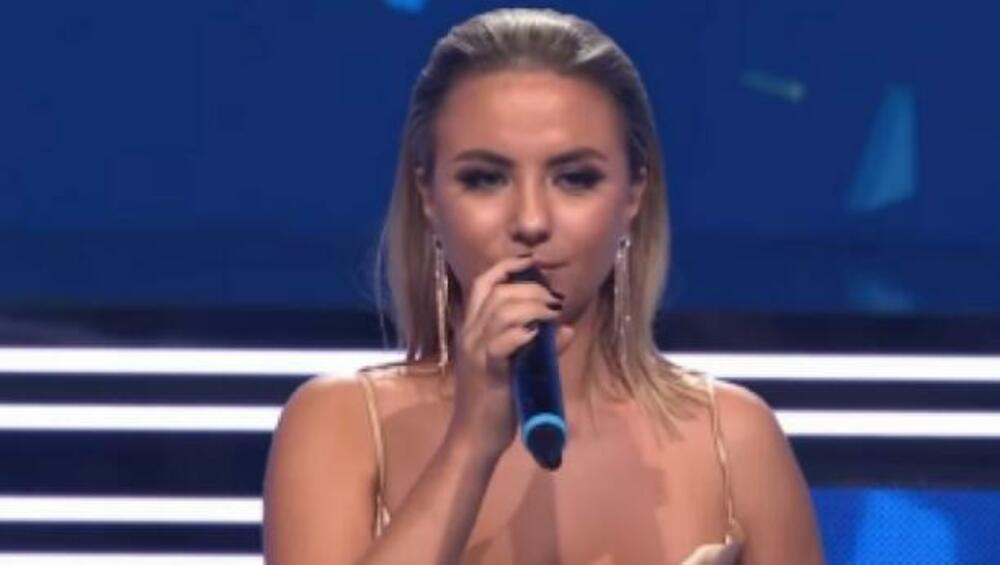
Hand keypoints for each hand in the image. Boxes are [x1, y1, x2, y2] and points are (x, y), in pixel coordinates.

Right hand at [446, 255, 572, 460]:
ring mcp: (476, 351)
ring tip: (552, 312)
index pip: (483, 284)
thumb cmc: (495, 402)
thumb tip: (566, 329)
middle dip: (531, 287)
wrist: (475, 437)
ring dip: (532, 306)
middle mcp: (470, 334)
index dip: (507, 267)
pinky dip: (521, 333)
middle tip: (554, 299)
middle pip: (497, 291)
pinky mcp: (486, 371)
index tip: (532, 263)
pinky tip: (536, 334)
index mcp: (473, 329)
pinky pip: (501, 343)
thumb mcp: (517, 367)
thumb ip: (538, 346)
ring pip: (501, 311)